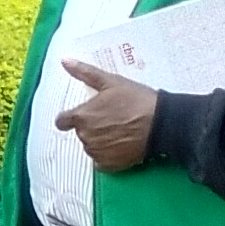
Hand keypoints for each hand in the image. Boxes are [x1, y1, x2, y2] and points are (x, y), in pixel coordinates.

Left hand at [54, 57, 160, 173]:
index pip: (62, 121)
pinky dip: (108, 155)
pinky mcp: (108, 164)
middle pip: (80, 132)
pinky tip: (121, 144)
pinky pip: (101, 161)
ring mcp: (96, 152)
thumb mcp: (111, 82)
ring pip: (91, 146)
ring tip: (120, 130)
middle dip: (92, 126)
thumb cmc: (136, 100)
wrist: (162, 123)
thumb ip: (85, 73)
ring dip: (100, 140)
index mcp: (81, 117)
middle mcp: (84, 136)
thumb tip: (64, 60)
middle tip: (113, 119)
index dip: (72, 118)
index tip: (86, 114)